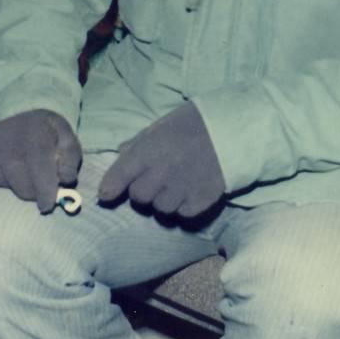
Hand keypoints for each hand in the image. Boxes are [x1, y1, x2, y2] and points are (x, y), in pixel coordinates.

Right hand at [0, 109, 80, 211]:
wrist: (12, 113)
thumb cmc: (44, 131)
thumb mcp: (65, 137)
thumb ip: (70, 159)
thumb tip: (66, 181)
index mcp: (36, 139)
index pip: (41, 175)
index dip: (46, 194)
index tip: (48, 205)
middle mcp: (10, 148)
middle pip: (25, 190)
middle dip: (36, 193)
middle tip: (42, 183)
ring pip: (10, 189)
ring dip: (22, 186)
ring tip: (26, 169)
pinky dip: (5, 181)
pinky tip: (10, 167)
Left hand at [98, 101, 224, 217]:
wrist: (233, 129)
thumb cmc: (194, 124)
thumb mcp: (161, 125)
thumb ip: (138, 142)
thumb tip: (120, 153)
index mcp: (149, 149)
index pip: (119, 175)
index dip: (110, 187)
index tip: (106, 194)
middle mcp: (163, 171)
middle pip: (139, 197)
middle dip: (143, 190)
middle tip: (155, 179)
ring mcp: (182, 188)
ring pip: (160, 209)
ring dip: (164, 200)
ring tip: (176, 184)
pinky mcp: (201, 201)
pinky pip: (183, 214)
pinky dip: (184, 206)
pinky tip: (190, 190)